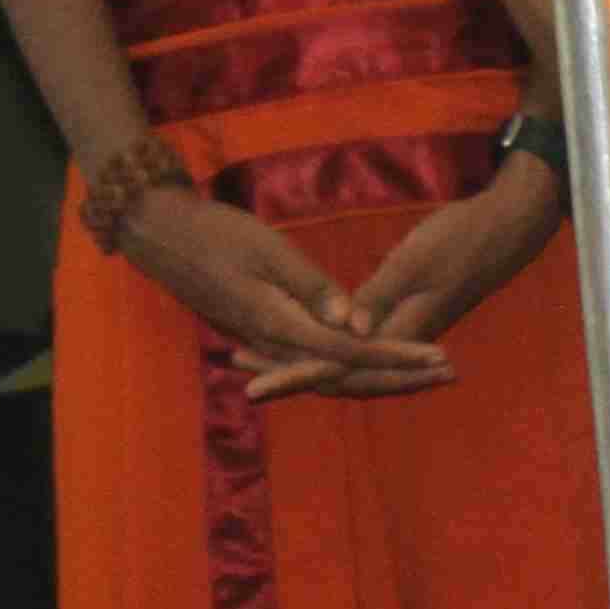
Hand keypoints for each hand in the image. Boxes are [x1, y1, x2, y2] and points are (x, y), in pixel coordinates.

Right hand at [113, 186, 454, 397]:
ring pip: (333, 372)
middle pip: (348, 375)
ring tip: (424, 369)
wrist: (160, 236)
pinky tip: (371, 361)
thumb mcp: (268, 250)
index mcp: (280, 326)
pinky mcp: (264, 334)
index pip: (352, 351)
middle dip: (401, 375)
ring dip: (379, 372)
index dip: (398, 356)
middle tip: (449, 370)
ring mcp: (268, 343)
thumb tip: (353, 324)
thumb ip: (311, 288)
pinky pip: (313, 362)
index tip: (439, 356)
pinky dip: (348, 365)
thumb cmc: (215, 234)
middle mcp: (277, 345)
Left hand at [248, 157, 560, 405]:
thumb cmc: (462, 238)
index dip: (296, 376)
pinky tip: (302, 337)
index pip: (341, 369)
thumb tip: (348, 332)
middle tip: (240, 372)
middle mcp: (399, 340)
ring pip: (346, 362)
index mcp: (401, 331)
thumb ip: (382, 296)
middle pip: (338, 373)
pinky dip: (324, 346)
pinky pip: (356, 344)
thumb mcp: (418, 260)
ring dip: (303, 362)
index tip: (257, 383)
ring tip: (256, 358)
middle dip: (290, 375)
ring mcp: (402, 331)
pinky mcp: (403, 317)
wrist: (504, 229)